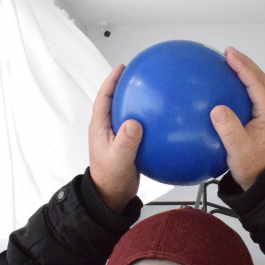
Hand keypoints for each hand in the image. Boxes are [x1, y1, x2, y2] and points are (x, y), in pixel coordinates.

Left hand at [88, 64, 142, 210]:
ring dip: (138, 102)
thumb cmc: (110, 178)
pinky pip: (139, 127)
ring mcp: (119, 136)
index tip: (122, 67)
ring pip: (128, 113)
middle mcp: (108, 128)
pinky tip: (164, 121)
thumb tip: (135, 122)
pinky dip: (150, 121)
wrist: (112, 196)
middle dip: (126, 86)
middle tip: (140, 74)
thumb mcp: (119, 159)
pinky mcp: (129, 145)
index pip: (104, 97)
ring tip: (154, 92)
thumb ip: (126, 141)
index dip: (112, 81)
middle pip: (116, 100)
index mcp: (100, 127)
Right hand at [210, 47, 264, 189]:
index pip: (257, 83)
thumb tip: (217, 109)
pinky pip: (246, 96)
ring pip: (254, 86)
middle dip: (244, 63)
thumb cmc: (252, 166)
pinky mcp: (255, 119)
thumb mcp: (239, 151)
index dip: (244, 67)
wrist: (261, 181)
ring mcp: (262, 114)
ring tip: (226, 62)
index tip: (230, 55)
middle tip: (227, 52)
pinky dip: (236, 86)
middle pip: (258, 79)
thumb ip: (229, 130)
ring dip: (242, 72)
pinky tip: (219, 87)